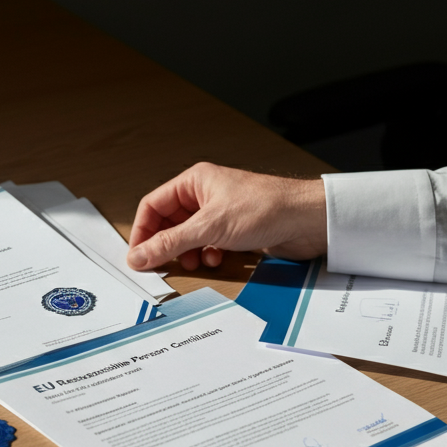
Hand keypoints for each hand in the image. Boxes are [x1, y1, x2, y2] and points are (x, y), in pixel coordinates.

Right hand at [126, 162, 326, 270]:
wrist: (308, 220)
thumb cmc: (266, 207)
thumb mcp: (209, 227)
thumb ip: (170, 243)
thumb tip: (139, 255)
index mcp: (194, 182)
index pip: (153, 206)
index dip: (142, 231)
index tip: (137, 255)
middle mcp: (204, 195)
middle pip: (169, 223)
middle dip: (166, 245)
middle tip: (159, 265)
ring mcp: (219, 213)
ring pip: (188, 236)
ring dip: (187, 253)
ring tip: (193, 262)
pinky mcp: (234, 230)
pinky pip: (207, 244)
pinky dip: (207, 255)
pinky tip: (217, 258)